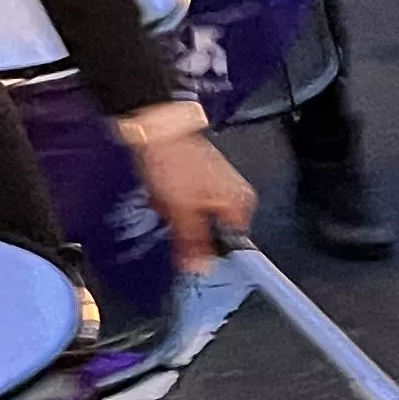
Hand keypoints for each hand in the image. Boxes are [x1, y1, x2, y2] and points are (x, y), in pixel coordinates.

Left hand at [132, 125, 255, 270]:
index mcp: (241, 204)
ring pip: (197, 219)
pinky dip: (173, 204)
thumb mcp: (182, 212)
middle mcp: (235, 196)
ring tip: (165, 200)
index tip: (189, 247)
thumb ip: (193, 243)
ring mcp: (218, 187)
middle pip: (212, 233)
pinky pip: (186, 205)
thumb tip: (200, 270)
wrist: (157, 129)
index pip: (233, 245)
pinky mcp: (200, 180)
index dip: (208, 251)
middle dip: (188, 231)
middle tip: (173, 216)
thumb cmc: (175, 163)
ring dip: (178, 217)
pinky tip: (163, 194)